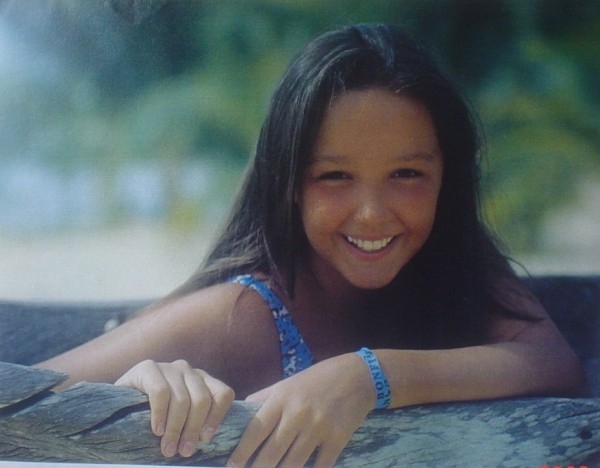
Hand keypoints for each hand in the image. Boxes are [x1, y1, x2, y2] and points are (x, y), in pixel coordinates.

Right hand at [115, 359, 234, 457]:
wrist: (115, 404)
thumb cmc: (152, 416)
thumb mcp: (179, 416)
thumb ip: (193, 421)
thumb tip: (207, 445)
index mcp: (202, 381)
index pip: (223, 394)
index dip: (217, 417)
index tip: (205, 439)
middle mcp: (188, 370)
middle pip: (202, 400)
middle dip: (193, 429)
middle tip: (184, 452)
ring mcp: (169, 367)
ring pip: (182, 399)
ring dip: (175, 428)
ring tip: (168, 448)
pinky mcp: (148, 367)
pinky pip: (160, 392)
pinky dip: (160, 414)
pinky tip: (156, 430)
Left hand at [227, 352, 375, 466]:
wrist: (357, 376)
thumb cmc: (317, 379)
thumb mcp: (287, 383)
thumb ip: (264, 399)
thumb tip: (241, 414)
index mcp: (282, 399)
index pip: (255, 431)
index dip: (241, 452)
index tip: (231, 466)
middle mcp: (297, 414)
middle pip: (271, 453)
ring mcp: (318, 428)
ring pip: (292, 464)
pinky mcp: (337, 439)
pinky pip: (319, 467)